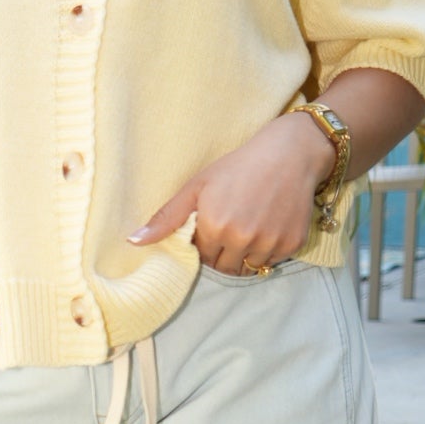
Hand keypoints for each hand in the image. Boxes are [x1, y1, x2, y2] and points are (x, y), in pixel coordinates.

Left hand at [130, 109, 328, 276]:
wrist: (289, 154)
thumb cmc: (238, 167)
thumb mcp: (198, 186)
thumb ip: (166, 218)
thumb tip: (133, 242)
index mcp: (215, 226)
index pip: (202, 258)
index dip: (205, 245)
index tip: (212, 229)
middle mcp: (242, 239)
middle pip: (225, 268)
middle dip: (223, 255)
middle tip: (230, 230)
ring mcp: (269, 244)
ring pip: (249, 269)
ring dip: (245, 257)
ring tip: (248, 228)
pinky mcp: (291, 245)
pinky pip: (271, 262)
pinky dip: (267, 252)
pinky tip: (267, 227)